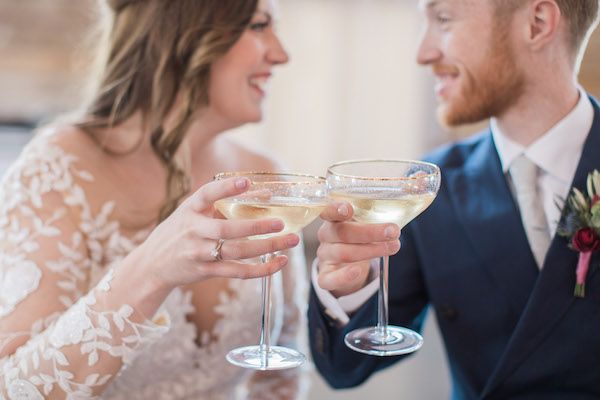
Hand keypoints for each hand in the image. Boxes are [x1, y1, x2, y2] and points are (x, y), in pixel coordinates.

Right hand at [134, 176, 299, 290]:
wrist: (151, 265)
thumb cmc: (179, 232)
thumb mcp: (193, 212)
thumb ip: (223, 202)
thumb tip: (265, 194)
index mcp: (189, 210)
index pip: (206, 194)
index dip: (225, 188)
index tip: (246, 182)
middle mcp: (193, 231)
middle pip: (227, 230)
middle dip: (255, 226)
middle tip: (280, 222)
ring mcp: (198, 253)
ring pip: (236, 252)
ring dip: (266, 247)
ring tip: (290, 240)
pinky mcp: (205, 272)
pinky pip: (237, 272)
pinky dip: (260, 269)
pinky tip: (279, 263)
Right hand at [316, 202, 399, 296]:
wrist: (345, 265)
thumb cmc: (358, 239)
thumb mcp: (362, 224)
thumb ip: (372, 217)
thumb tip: (400, 210)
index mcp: (333, 219)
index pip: (329, 211)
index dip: (336, 209)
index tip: (349, 209)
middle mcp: (326, 236)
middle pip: (343, 232)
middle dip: (370, 232)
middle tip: (393, 231)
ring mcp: (325, 257)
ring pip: (344, 253)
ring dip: (371, 251)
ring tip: (394, 247)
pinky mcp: (325, 276)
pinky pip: (331, 279)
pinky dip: (344, 276)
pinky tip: (358, 271)